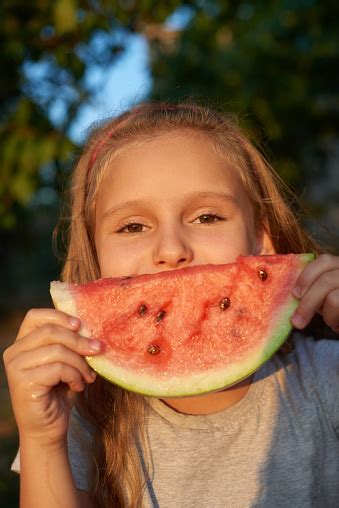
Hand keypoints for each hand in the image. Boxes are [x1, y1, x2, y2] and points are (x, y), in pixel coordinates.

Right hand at [3, 308, 100, 445]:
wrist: (48, 429)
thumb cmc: (59, 393)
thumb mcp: (65, 362)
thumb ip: (70, 343)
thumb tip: (91, 327)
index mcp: (22, 343)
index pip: (35, 316)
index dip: (58, 316)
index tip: (80, 324)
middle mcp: (14, 352)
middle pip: (50, 331)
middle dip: (79, 340)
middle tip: (98, 349)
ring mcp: (16, 367)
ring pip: (57, 350)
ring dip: (80, 363)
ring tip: (88, 376)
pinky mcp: (23, 383)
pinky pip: (58, 368)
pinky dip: (75, 376)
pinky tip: (78, 386)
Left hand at [292, 254, 338, 333]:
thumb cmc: (337, 306)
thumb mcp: (325, 291)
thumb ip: (314, 287)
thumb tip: (292, 294)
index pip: (325, 261)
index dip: (307, 276)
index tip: (295, 294)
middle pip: (326, 281)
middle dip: (307, 304)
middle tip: (296, 322)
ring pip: (334, 299)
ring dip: (327, 315)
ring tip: (329, 322)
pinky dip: (335, 323)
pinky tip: (337, 326)